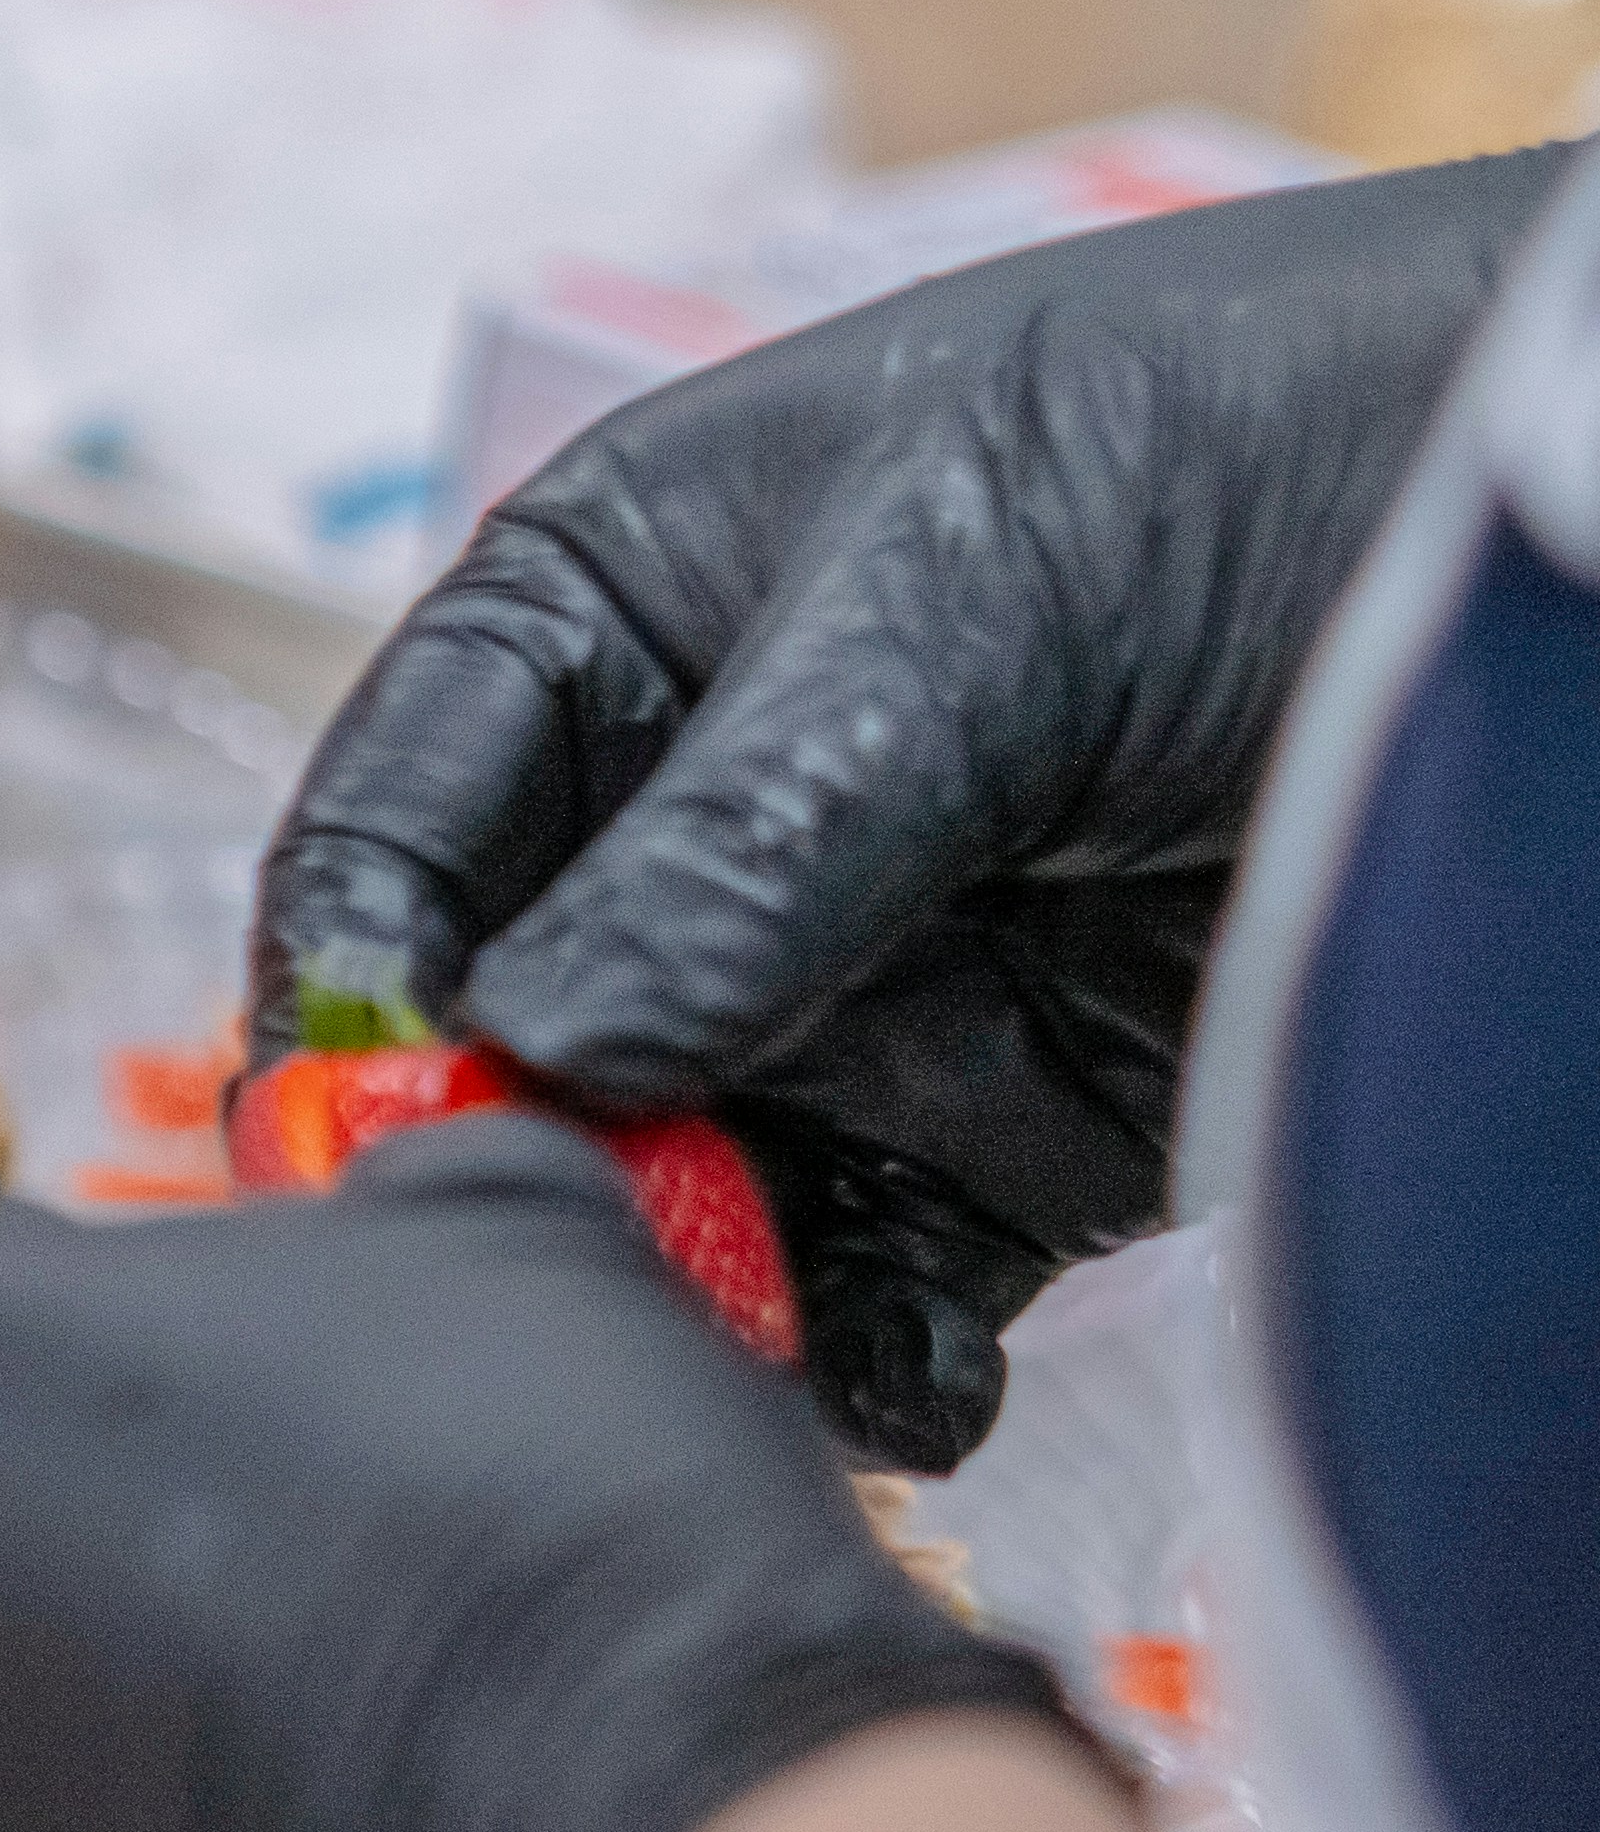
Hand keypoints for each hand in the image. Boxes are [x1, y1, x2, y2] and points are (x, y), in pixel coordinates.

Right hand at [255, 146, 1566, 1469]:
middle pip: (502, 1050)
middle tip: (582, 1268)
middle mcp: (682, 824)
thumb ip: (745, 840)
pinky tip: (914, 1390)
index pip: (389, 831)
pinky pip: (858, 1287)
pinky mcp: (989, 1136)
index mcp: (610, 626)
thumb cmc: (1267, 441)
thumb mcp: (975, 598)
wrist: (1596, 552)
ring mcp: (831, 991)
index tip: (383, 1119)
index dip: (355, 980)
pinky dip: (861, 1362)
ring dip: (691, 1295)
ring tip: (760, 1355)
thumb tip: (534, 1052)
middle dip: (529, 1171)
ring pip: (669, 1195)